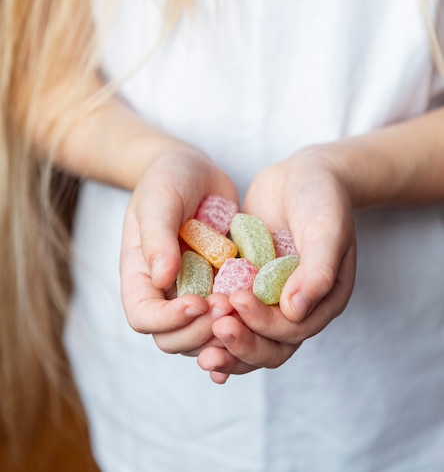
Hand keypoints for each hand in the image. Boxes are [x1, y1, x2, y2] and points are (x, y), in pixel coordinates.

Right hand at [119, 140, 236, 354]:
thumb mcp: (158, 200)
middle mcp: (165, 292)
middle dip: (200, 331)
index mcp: (141, 275)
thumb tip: (162, 279)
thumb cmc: (167, 179)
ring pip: (204, 336)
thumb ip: (158, 237)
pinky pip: (230, 317)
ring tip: (245, 306)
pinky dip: (244, 322)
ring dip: (224, 332)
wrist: (195, 171)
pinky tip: (261, 314)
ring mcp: (194, 292)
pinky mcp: (222, 287)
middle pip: (173, 338)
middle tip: (229, 306)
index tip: (198, 301)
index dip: (168, 320)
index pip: (143, 317)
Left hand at [198, 146, 356, 380]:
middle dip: (241, 340)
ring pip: (248, 332)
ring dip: (225, 339)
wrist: (305, 172)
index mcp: (323, 300)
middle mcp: (298, 305)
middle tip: (214, 324)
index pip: (292, 330)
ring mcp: (271, 295)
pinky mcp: (249, 281)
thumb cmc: (323, 198)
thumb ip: (318, 271)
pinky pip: (232, 307)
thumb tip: (295, 311)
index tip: (235, 301)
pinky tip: (190, 320)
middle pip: (269, 343)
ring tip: (198, 330)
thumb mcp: (327, 230)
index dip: (263, 324)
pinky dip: (215, 318)